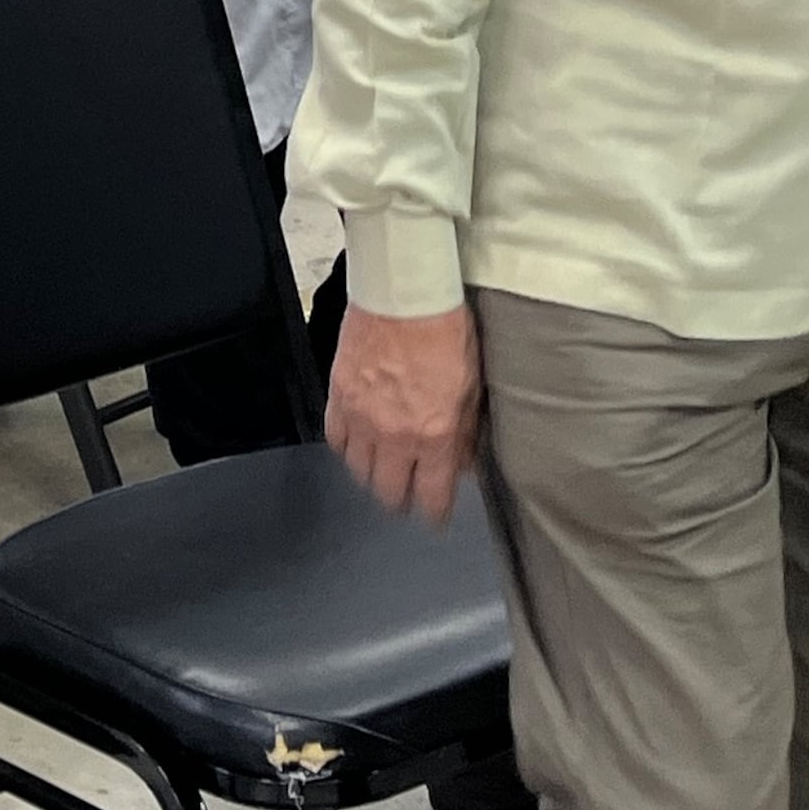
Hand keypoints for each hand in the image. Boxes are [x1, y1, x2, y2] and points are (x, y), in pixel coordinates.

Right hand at [325, 302, 478, 525]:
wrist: (403, 292)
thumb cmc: (445, 328)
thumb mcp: (472, 384)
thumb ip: (465, 431)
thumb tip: (463, 462)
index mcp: (434, 434)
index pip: (431, 495)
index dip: (433, 513)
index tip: (434, 517)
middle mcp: (394, 435)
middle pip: (388, 492)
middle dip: (400, 499)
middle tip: (408, 496)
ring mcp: (361, 419)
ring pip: (359, 472)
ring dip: (372, 476)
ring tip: (383, 471)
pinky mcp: (338, 398)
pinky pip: (336, 440)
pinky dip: (347, 448)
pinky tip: (358, 445)